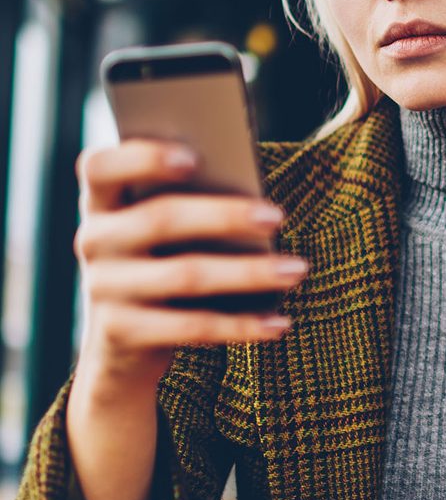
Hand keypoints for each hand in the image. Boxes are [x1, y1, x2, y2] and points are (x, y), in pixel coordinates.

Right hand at [73, 138, 305, 394]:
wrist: (124, 342)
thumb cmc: (164, 259)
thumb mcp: (166, 230)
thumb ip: (192, 202)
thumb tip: (255, 199)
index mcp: (103, 201)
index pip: (100, 167)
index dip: (142, 158)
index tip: (194, 157)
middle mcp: (94, 240)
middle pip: (160, 219)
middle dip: (225, 216)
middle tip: (278, 216)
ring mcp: (104, 288)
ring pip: (185, 275)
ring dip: (248, 273)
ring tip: (296, 270)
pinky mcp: (123, 333)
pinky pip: (192, 327)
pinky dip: (242, 325)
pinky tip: (280, 322)